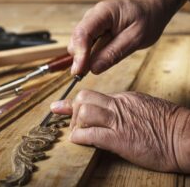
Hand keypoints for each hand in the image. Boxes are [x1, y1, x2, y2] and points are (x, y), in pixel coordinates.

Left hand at [50, 90, 189, 172]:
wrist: (186, 137)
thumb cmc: (168, 126)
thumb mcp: (143, 108)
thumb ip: (123, 108)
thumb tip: (108, 113)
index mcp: (124, 98)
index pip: (92, 95)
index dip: (74, 103)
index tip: (60, 106)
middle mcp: (118, 105)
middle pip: (84, 99)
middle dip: (73, 111)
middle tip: (73, 124)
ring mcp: (118, 121)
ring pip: (84, 112)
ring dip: (75, 124)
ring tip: (78, 134)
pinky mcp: (119, 139)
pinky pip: (90, 134)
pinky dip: (79, 138)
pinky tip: (79, 142)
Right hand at [69, 0, 184, 74]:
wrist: (151, 10)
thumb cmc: (147, 20)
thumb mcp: (136, 38)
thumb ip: (113, 53)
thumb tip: (93, 68)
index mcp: (104, 13)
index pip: (83, 33)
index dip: (79, 54)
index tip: (79, 71)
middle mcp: (92, 16)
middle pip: (75, 39)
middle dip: (78, 58)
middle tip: (84, 75)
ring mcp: (90, 23)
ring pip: (76, 44)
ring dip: (81, 58)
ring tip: (89, 70)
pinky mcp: (92, 31)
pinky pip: (83, 45)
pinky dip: (85, 56)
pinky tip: (91, 63)